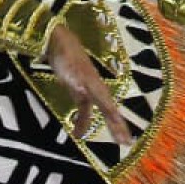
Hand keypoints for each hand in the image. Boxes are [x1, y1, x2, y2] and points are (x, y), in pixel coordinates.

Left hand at [45, 24, 132, 143]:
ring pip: (100, 110)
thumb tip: (82, 91)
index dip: (117, 123)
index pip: (109, 107)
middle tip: (127, 143)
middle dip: (118, 126)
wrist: (57, 40)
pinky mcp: (78, 89)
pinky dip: (84, 121)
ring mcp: (87, 88)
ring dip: (106, 125)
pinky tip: (78, 133)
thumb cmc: (63, 54)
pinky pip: (85, 109)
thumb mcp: (67, 68)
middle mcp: (95, 87)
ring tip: (115, 141)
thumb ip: (75, 80)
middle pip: (109, 110)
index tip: (125, 138)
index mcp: (94, 84)